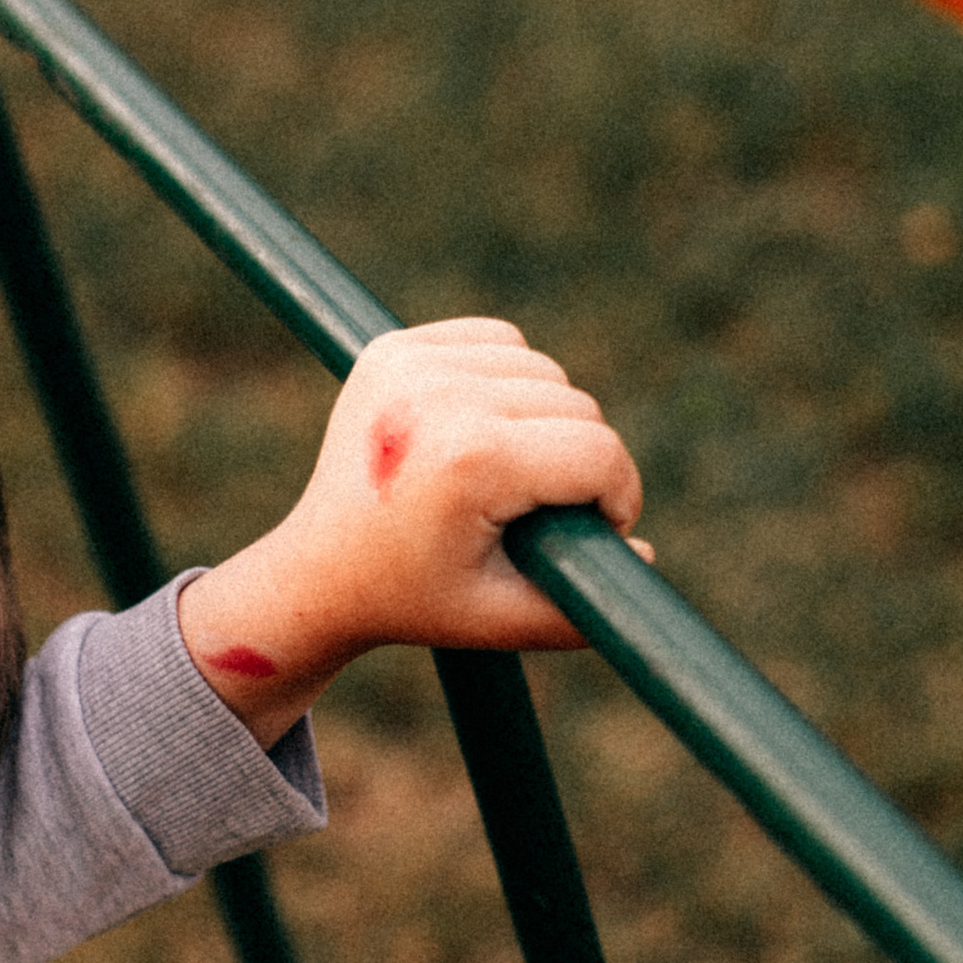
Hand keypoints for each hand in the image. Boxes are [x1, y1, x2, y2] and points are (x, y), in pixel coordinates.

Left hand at [176, 319, 645, 745]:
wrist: (318, 572)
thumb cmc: (415, 601)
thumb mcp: (504, 619)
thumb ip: (585, 604)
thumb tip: (644, 556)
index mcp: (470, 460)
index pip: (599, 454)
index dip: (618, 498)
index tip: (601, 529)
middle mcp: (439, 397)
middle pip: (578, 406)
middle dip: (578, 463)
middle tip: (539, 511)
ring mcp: (410, 365)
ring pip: (544, 370)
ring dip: (545, 419)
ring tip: (505, 476)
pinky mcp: (393, 347)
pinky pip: (498, 342)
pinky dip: (508, 379)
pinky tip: (480, 429)